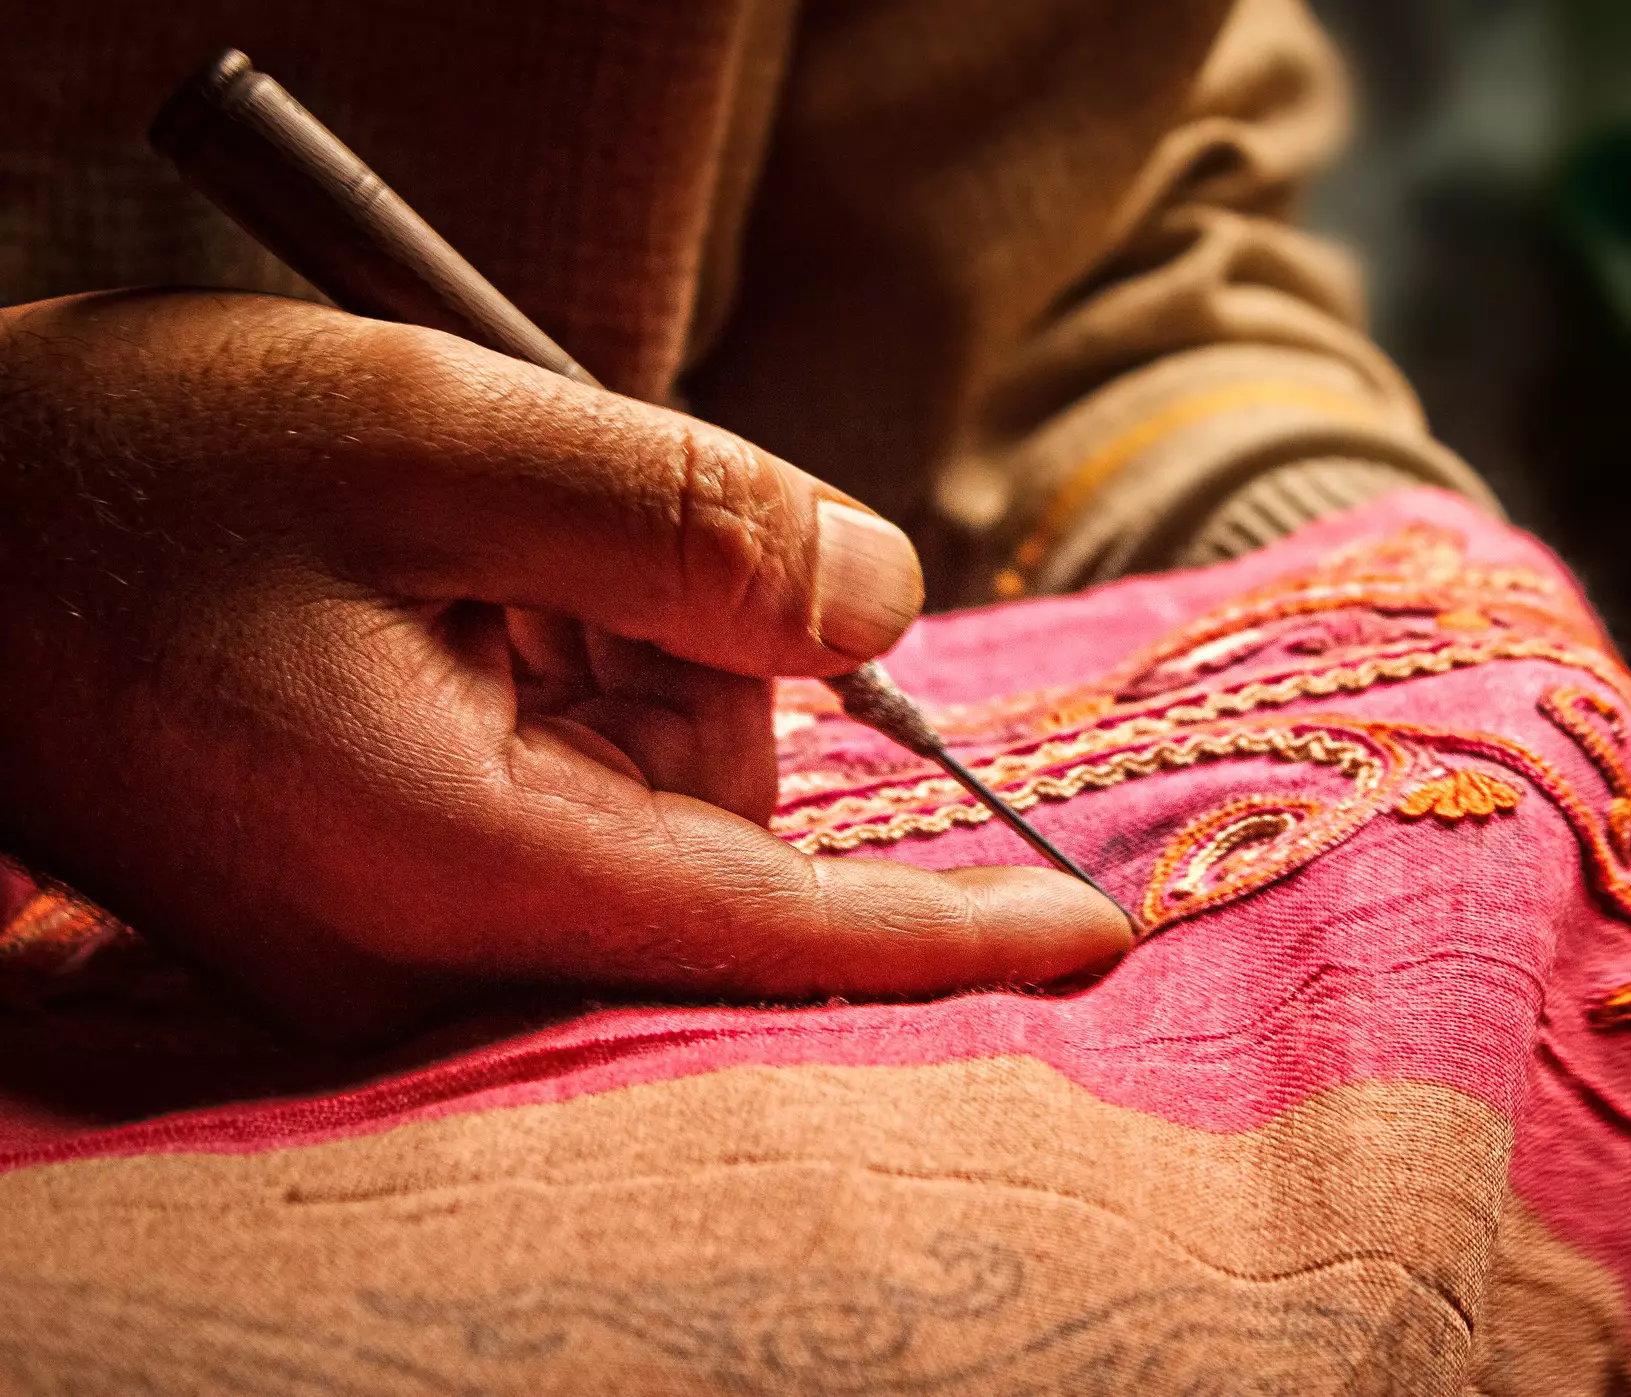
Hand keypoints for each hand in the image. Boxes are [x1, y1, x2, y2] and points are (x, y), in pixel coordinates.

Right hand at [0, 290, 1128, 1037]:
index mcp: (448, 862)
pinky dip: (563, 667)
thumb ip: (692, 522)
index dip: (950, 934)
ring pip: (655, 786)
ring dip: (618, 640)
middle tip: (540, 531)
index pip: (768, 926)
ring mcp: (399, 929)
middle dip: (700, 652)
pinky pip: (574, 785)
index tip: (1097, 940)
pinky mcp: (386, 890)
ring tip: (458, 555)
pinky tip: (449, 599)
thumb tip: (887, 603)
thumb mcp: (434, 433)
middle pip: (716, 815)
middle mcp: (428, 941)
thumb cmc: (142, 471)